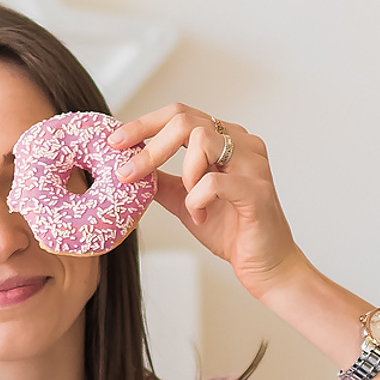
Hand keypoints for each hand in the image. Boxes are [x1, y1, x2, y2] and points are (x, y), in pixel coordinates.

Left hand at [108, 104, 304, 297]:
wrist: (265, 265)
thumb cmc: (232, 230)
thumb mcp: (185, 200)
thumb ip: (162, 181)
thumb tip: (127, 167)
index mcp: (225, 140)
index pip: (179, 115)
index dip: (144, 124)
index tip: (115, 142)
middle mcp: (242, 143)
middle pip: (186, 119)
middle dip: (150, 146)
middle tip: (127, 172)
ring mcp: (253, 163)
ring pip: (203, 140)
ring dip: (183, 174)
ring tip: (188, 202)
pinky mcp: (257, 190)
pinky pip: (214, 182)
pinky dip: (197, 201)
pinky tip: (201, 217)